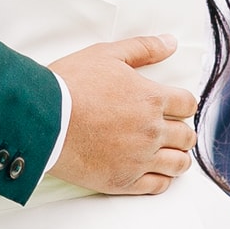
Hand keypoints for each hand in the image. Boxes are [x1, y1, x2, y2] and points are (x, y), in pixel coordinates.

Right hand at [45, 36, 195, 196]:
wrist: (41, 119)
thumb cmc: (70, 84)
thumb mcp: (106, 55)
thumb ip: (143, 48)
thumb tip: (170, 42)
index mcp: (151, 99)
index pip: (188, 105)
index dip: (183, 105)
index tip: (173, 107)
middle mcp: (151, 131)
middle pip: (186, 136)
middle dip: (180, 131)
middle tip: (168, 130)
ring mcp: (139, 159)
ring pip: (178, 164)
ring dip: (177, 157)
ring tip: (166, 153)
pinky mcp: (124, 181)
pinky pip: (158, 186)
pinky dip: (161, 178)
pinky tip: (152, 170)